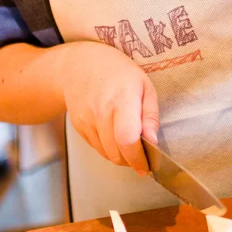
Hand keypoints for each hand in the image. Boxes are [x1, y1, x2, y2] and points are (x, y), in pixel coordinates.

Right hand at [59, 41, 158, 174]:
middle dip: (131, 161)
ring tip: (129, 145)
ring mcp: (87, 119)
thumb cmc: (118, 73)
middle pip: (116, 152)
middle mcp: (101, 111)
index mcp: (122, 99)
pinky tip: (114, 136)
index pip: (127, 139)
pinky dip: (108, 149)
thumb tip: (153, 141)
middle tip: (142, 157)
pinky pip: (96, 148)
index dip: (138, 158)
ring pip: (106, 154)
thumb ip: (151, 115)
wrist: (80, 65)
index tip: (147, 166)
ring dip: (120, 157)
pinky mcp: (79, 126)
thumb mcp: (144, 85)